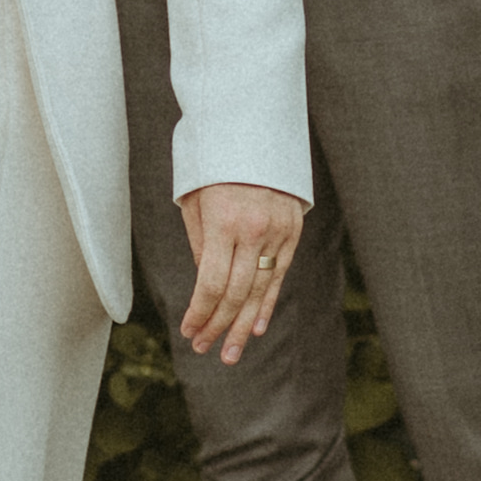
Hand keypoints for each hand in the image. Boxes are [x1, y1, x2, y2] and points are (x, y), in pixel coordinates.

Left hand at [177, 182, 305, 364]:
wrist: (253, 128)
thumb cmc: (212, 164)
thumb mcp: (194, 200)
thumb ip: (201, 245)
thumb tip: (204, 286)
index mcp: (223, 222)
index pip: (211, 283)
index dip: (200, 312)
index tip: (188, 331)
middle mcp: (253, 231)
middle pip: (236, 293)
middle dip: (219, 326)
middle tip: (206, 350)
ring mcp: (277, 232)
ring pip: (260, 290)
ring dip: (244, 325)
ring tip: (231, 352)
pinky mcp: (292, 231)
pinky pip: (279, 275)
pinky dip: (267, 303)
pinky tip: (258, 327)